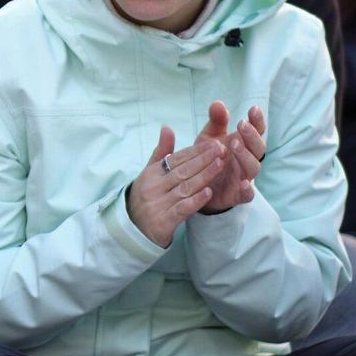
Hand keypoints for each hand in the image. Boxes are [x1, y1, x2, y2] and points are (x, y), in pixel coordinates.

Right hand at [125, 125, 226, 247]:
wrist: (133, 228)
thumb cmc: (146, 195)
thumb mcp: (150, 173)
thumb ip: (161, 152)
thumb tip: (167, 128)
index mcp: (151, 173)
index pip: (176, 159)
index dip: (196, 151)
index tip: (214, 143)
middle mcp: (153, 187)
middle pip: (182, 171)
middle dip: (203, 159)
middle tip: (221, 149)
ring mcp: (158, 204)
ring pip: (185, 188)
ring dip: (204, 176)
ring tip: (220, 165)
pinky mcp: (163, 221)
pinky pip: (182, 208)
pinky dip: (196, 200)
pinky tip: (209, 193)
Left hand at [192, 101, 265, 214]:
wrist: (198, 186)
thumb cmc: (209, 158)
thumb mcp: (209, 137)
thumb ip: (216, 122)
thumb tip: (218, 103)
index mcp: (243, 144)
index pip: (256, 131)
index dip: (257, 120)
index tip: (253, 109)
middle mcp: (247, 160)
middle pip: (258, 148)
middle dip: (252, 136)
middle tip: (242, 125)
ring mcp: (244, 177)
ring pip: (254, 167)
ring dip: (246, 156)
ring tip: (235, 145)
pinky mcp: (237, 195)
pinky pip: (248, 195)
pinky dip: (248, 190)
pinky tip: (244, 183)